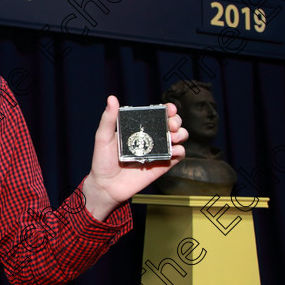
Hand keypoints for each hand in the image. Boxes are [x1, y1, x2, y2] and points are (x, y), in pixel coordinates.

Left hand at [82, 95, 187, 220]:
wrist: (106, 185)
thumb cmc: (102, 160)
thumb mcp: (103, 137)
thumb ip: (108, 119)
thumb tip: (111, 98)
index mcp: (139, 128)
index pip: (158, 115)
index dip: (167, 109)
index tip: (168, 108)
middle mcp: (151, 138)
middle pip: (172, 124)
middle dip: (176, 121)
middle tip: (171, 124)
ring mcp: (158, 151)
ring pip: (179, 138)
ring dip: (181, 134)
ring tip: (173, 136)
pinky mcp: (163, 165)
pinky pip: (178, 156)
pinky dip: (180, 151)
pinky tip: (172, 150)